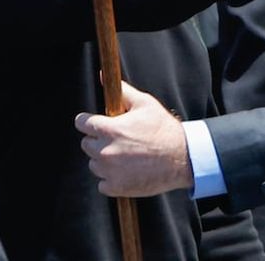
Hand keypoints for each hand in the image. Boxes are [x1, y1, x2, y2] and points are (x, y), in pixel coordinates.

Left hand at [74, 82, 192, 197]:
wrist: (182, 158)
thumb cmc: (164, 129)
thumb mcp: (145, 104)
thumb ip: (122, 91)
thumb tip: (103, 76)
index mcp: (109, 129)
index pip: (82, 123)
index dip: (89, 121)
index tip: (97, 123)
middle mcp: (105, 151)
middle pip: (86, 144)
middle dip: (98, 140)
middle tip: (119, 139)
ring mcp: (109, 171)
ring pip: (94, 164)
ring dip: (105, 160)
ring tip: (126, 156)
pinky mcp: (116, 187)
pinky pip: (103, 183)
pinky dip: (112, 178)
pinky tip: (128, 170)